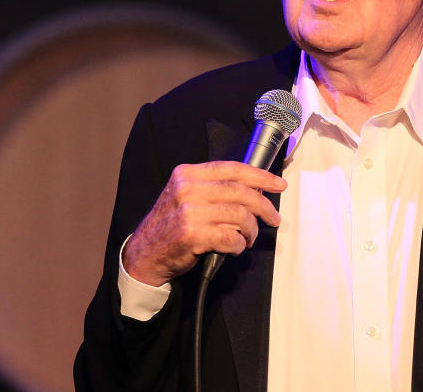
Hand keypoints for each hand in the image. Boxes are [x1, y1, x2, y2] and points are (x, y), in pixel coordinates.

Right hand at [122, 161, 286, 286]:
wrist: (144, 254)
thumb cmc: (170, 225)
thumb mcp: (185, 195)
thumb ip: (213, 188)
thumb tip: (254, 188)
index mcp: (188, 174)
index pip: (232, 169)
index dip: (260, 176)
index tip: (278, 184)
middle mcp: (188, 188)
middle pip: (240, 192)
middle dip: (264, 206)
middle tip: (274, 218)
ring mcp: (189, 212)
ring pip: (239, 216)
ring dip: (250, 230)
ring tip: (248, 238)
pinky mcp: (192, 235)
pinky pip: (231, 238)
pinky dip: (238, 245)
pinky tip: (234, 247)